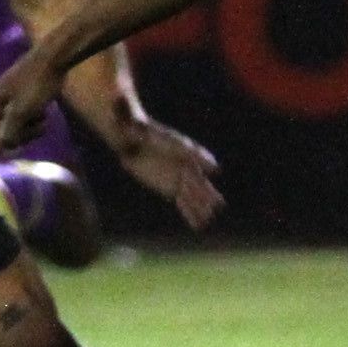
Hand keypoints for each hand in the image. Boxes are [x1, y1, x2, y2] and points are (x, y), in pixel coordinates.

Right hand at [0, 49, 63, 160]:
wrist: (52, 61)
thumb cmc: (34, 84)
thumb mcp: (21, 112)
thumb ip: (6, 134)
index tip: (11, 147)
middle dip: (16, 140)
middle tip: (30, 128)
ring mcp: (4, 112)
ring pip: (12, 137)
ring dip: (29, 133)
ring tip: (40, 119)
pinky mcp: (18, 111)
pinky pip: (22, 129)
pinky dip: (34, 126)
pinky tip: (44, 114)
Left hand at [108, 112, 224, 230]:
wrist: (130, 137)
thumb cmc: (136, 130)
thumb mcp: (136, 128)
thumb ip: (136, 128)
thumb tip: (141, 122)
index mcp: (178, 146)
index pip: (192, 154)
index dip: (202, 161)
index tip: (213, 168)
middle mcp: (181, 162)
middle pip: (195, 178)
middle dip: (204, 191)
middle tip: (217, 203)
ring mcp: (177, 176)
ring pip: (191, 193)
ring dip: (200, 205)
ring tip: (209, 217)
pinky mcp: (169, 187)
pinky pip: (182, 202)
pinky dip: (189, 212)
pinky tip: (198, 224)